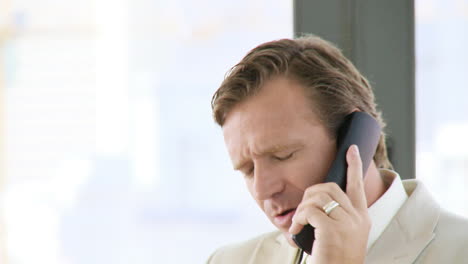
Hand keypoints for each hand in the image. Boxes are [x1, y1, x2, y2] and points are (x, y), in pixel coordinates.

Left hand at [289, 145, 370, 263]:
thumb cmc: (334, 258)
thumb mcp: (342, 235)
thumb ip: (337, 215)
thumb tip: (318, 197)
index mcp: (362, 218)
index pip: (357, 185)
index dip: (354, 165)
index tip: (352, 149)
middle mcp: (357, 218)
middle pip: (330, 187)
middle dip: (310, 193)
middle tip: (302, 210)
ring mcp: (347, 223)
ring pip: (318, 197)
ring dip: (302, 208)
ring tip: (298, 223)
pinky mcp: (333, 229)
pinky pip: (309, 211)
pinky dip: (298, 218)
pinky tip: (296, 231)